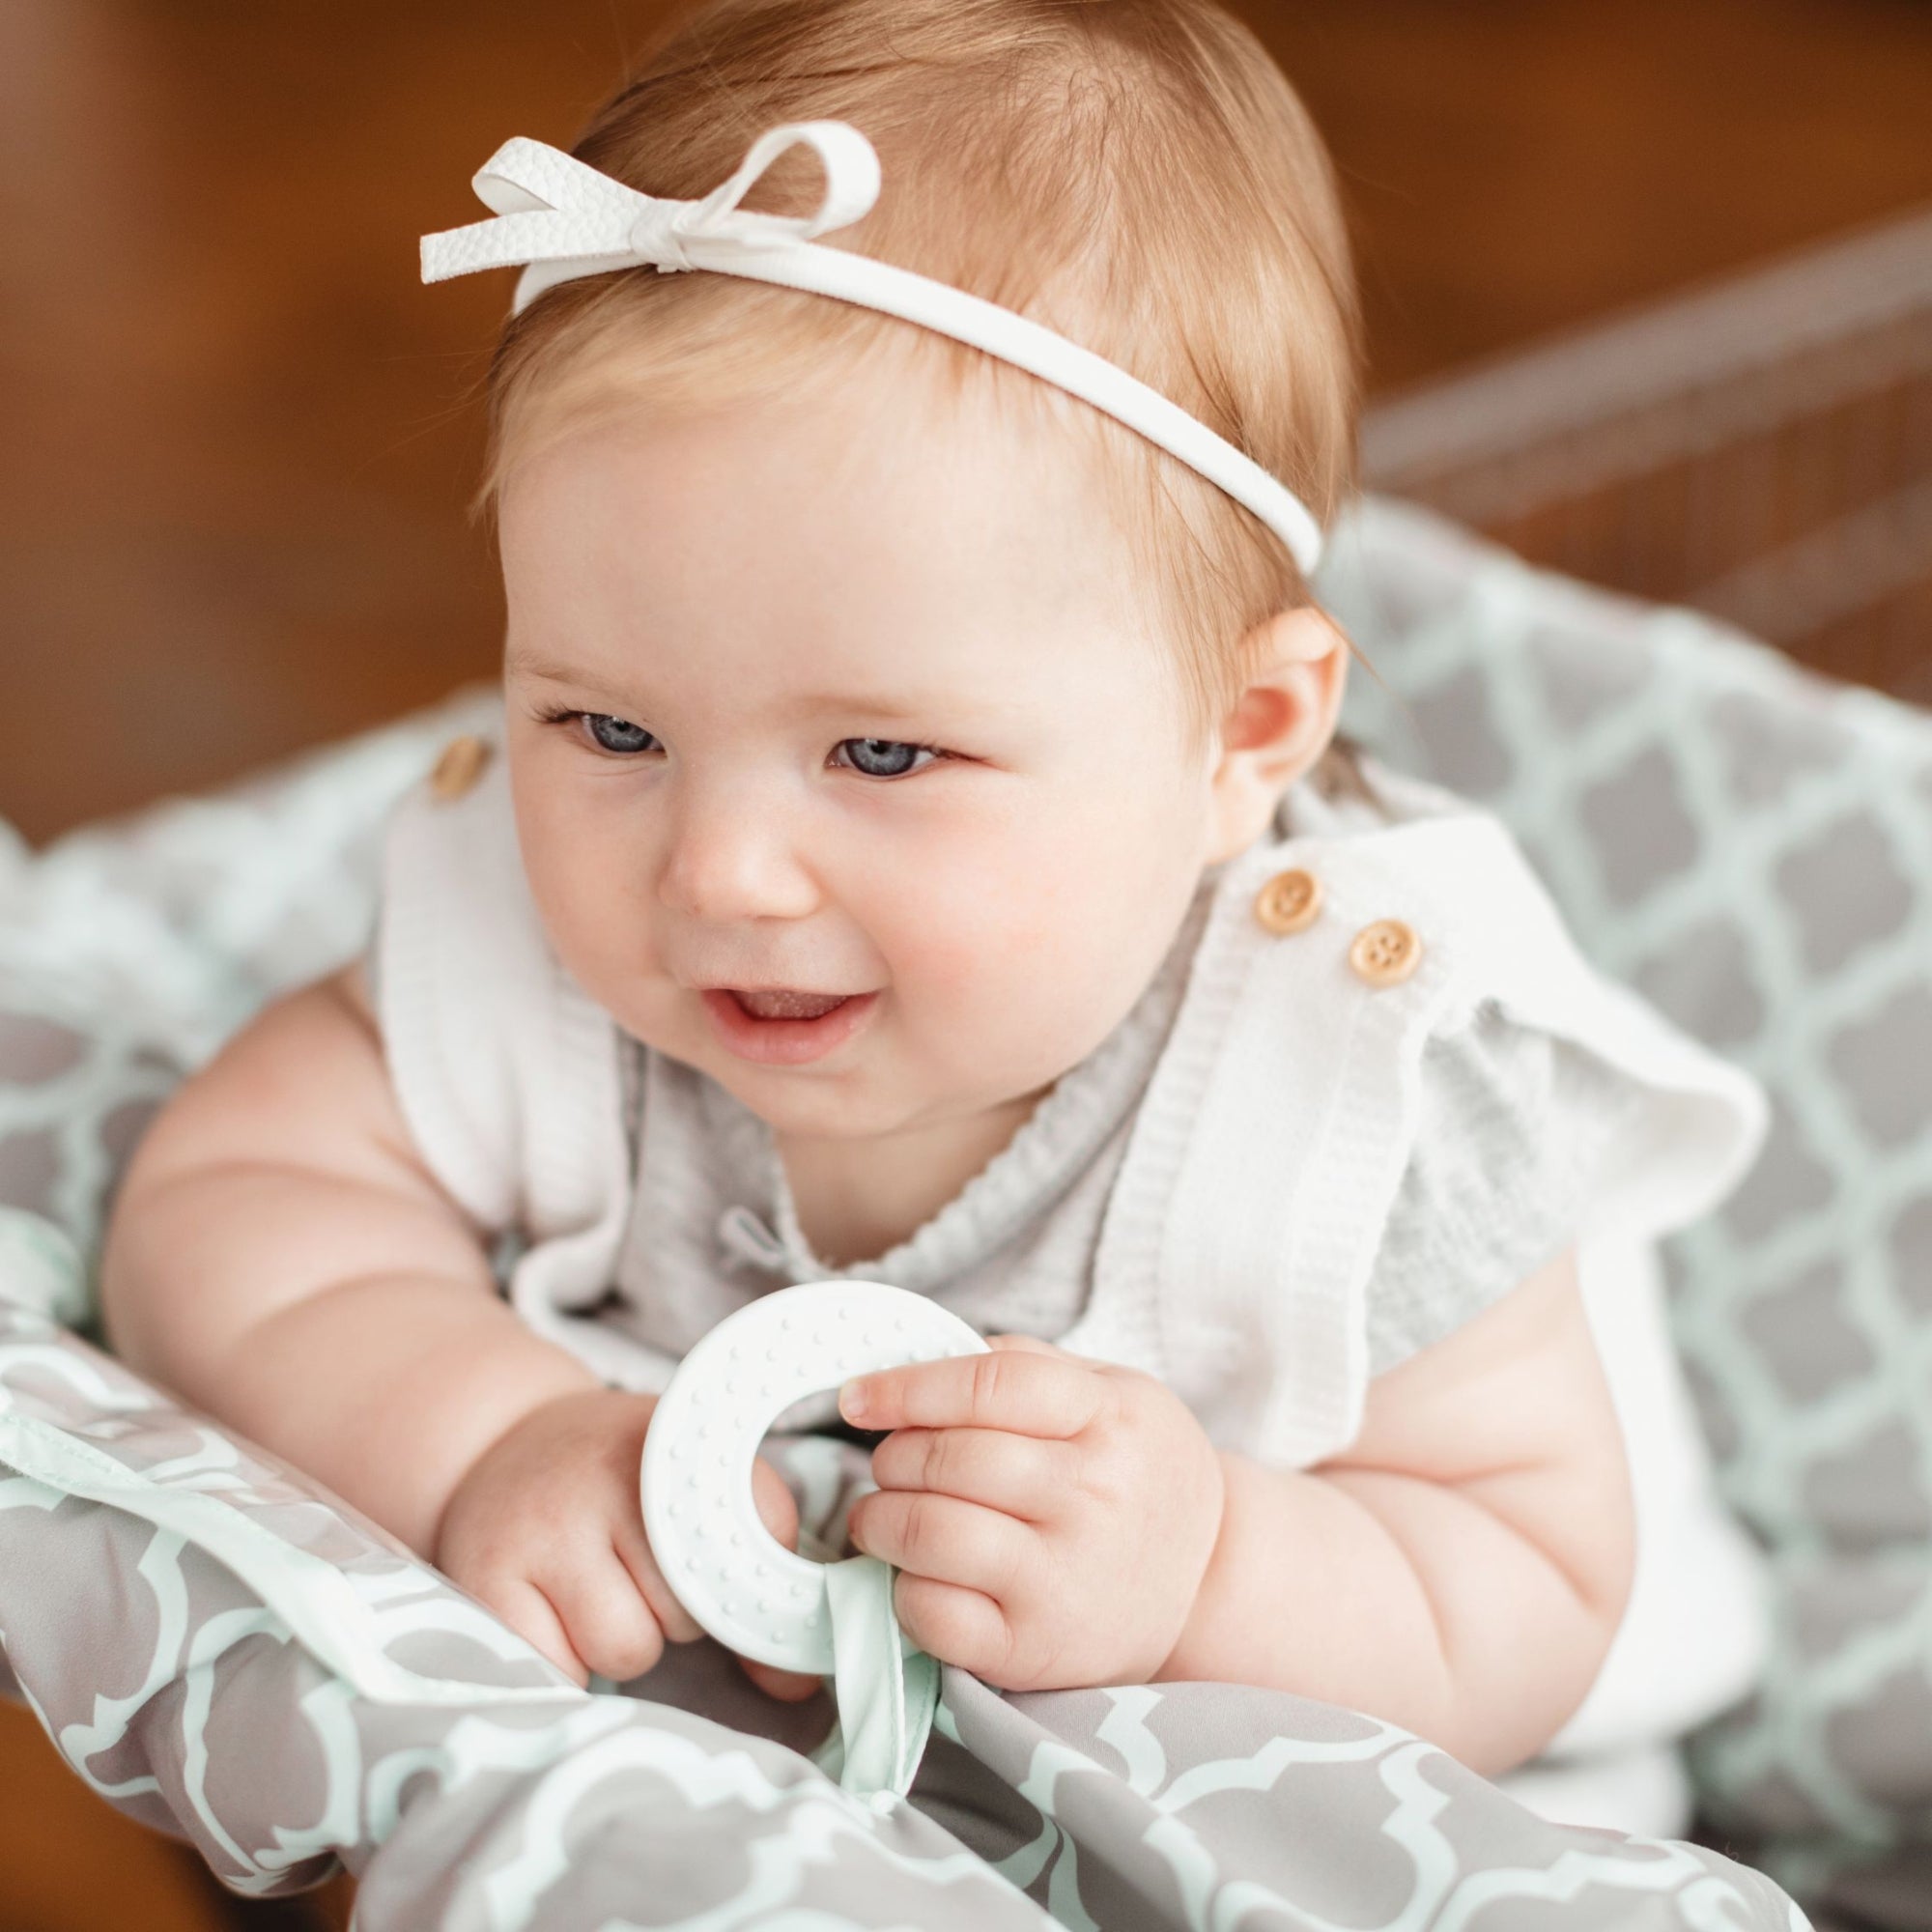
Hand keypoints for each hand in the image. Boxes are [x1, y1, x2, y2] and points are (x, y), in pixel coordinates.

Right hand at [435, 1387, 818, 1700]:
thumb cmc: (617, 1483)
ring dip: (623, 1643)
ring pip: (628, 1648)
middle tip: (639, 1573)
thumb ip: (749, 1573)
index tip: (748, 1599)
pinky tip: (552, 1618)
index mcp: (678, 1442)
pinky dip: (564, 1666)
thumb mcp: (688, 1489)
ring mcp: (543, 1526)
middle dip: (679, 1615)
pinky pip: (558, 1672)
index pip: (764, 1524)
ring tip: (597, 1592)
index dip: (759, 1583)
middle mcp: (610, 1474)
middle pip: (693, 1609)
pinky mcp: (485, 1578)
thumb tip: (797, 1687)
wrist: (501, 1443)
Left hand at [840, 1336, 1224, 1690]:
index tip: (857, 1396)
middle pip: (951, 1459)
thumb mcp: (1113, 1392)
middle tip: (887, 1463)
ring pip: (932, 1535)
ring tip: (881, 1517)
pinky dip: (902, 1593)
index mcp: (1110, 1418)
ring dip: (880, 1521)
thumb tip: (923, 1356)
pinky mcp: (1036, 1648)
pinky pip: (937, 1617)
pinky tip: (914, 1575)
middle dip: (892, 1457)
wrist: (1208, 1581)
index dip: (909, 1387)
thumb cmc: (1138, 1471)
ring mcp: (1065, 1578)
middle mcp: (1092, 1497)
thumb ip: (1027, 1364)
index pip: (991, 1385)